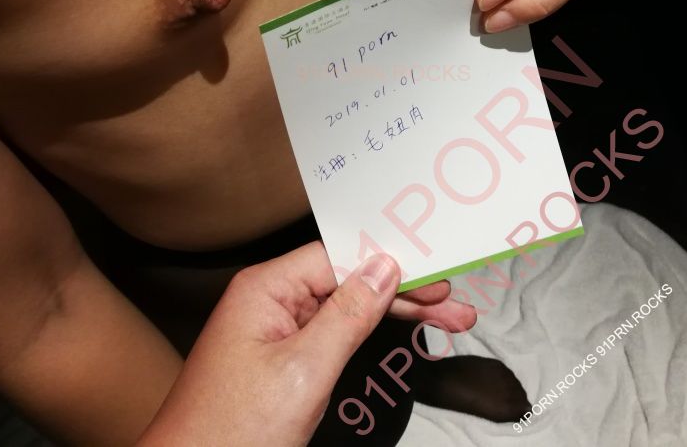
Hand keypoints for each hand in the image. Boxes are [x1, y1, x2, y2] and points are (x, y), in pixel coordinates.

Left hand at [139, 242, 475, 446]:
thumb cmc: (231, 429)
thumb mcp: (302, 371)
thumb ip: (347, 316)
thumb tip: (383, 267)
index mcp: (266, 288)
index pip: (341, 257)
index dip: (392, 263)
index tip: (436, 273)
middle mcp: (270, 300)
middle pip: (349, 282)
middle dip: (405, 293)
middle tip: (456, 306)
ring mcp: (276, 330)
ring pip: (347, 309)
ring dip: (396, 314)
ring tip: (450, 322)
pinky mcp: (282, 358)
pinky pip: (334, 333)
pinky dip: (371, 335)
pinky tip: (401, 329)